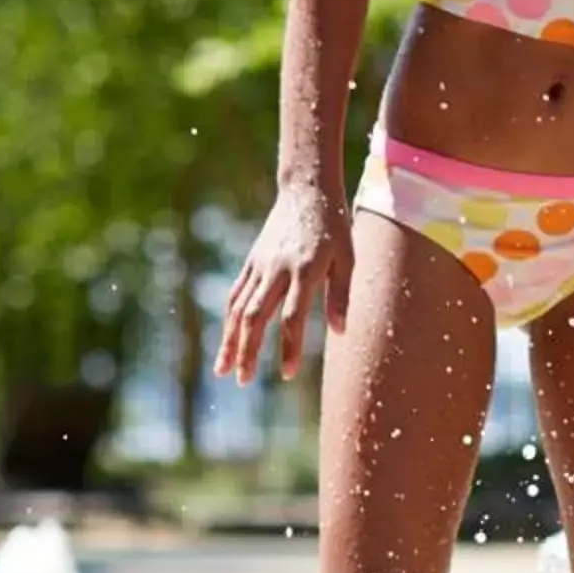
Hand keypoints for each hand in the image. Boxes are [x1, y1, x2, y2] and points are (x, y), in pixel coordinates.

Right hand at [215, 183, 355, 383]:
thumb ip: (343, 294)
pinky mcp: (252, 262)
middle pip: (257, 316)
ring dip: (231, 341)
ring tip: (225, 371)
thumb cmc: (334, 227)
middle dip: (248, 351)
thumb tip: (341, 331)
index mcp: (305, 270)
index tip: (287, 374)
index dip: (289, 347)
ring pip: (240, 308)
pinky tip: (228, 340)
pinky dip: (230, 320)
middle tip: (243, 381)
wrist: (306, 190)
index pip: (293, 317)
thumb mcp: (348, 257)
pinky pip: (237, 295)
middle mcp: (277, 269)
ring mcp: (260, 265)